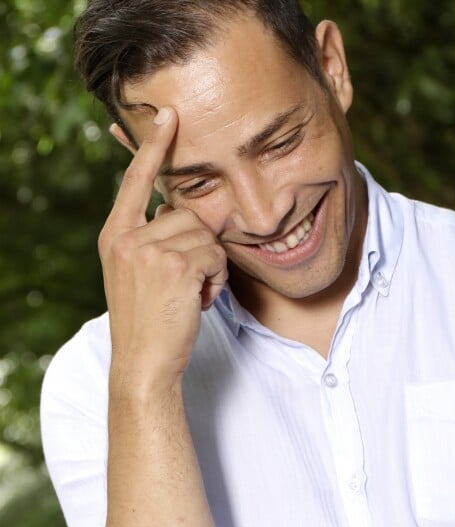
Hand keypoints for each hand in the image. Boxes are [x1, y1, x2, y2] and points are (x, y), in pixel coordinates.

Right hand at [98, 107, 227, 390]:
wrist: (144, 362)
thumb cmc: (149, 319)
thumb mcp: (137, 273)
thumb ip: (151, 238)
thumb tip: (177, 209)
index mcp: (116, 235)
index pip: (135, 181)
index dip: (154, 147)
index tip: (168, 115)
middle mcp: (127, 237)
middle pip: (188, 214)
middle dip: (200, 247)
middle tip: (189, 281)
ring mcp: (148, 250)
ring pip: (206, 236)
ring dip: (211, 266)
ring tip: (193, 293)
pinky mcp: (174, 266)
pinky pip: (216, 256)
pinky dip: (217, 279)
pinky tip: (200, 301)